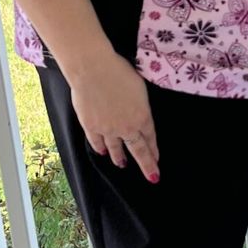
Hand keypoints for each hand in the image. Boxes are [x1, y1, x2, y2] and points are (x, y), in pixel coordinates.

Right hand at [66, 48, 159, 181]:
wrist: (92, 70)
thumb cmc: (119, 71)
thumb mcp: (139, 87)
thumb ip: (141, 104)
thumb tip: (138, 111)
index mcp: (143, 116)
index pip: (150, 137)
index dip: (154, 150)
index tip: (156, 160)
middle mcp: (127, 127)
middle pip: (138, 150)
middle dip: (146, 165)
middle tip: (152, 177)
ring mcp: (108, 129)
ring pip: (116, 148)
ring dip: (120, 158)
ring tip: (122, 164)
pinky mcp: (90, 126)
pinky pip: (96, 142)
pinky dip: (100, 148)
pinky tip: (102, 152)